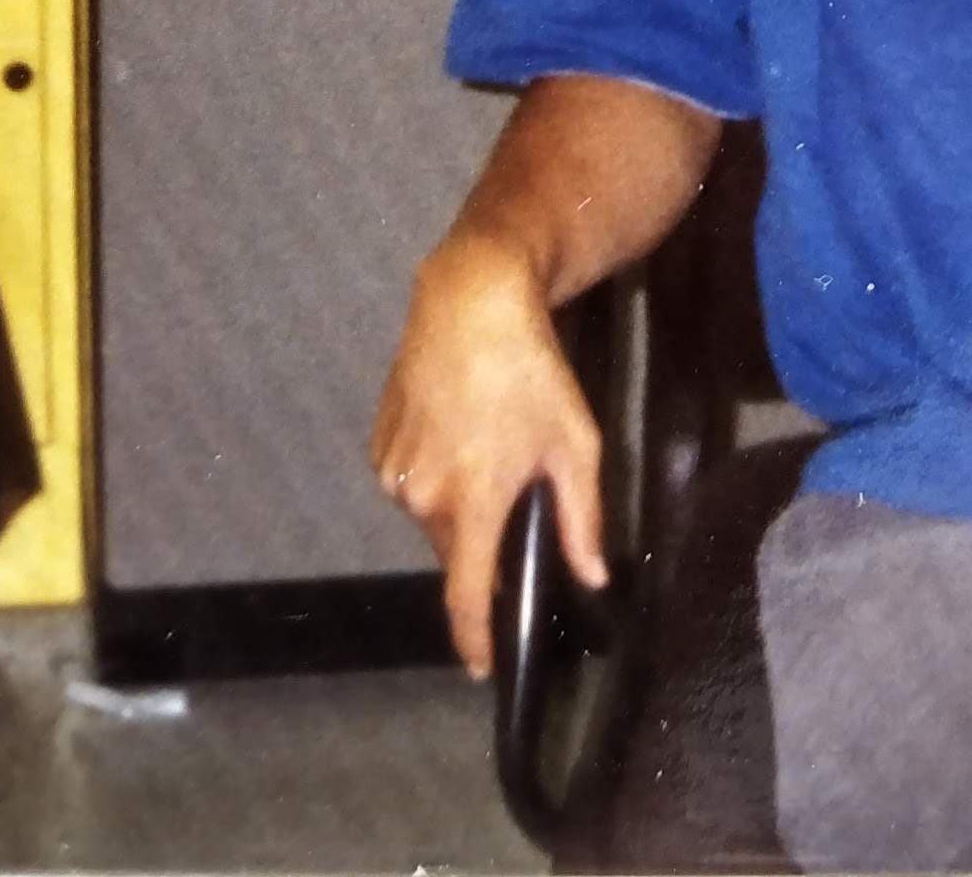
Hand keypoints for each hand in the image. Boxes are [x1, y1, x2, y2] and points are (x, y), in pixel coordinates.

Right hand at [368, 230, 607, 678]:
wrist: (470, 302)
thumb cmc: (532, 372)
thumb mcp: (575, 443)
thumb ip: (583, 519)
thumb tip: (593, 576)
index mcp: (473, 503)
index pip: (468, 596)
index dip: (475, 640)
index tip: (482, 668)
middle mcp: (422, 498)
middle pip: (456, 551)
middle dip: (483, 544)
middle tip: (515, 500)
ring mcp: (394, 471)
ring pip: (431, 516)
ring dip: (458, 506)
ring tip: (488, 451)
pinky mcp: (378, 445)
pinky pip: (410, 483)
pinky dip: (434, 476)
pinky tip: (458, 434)